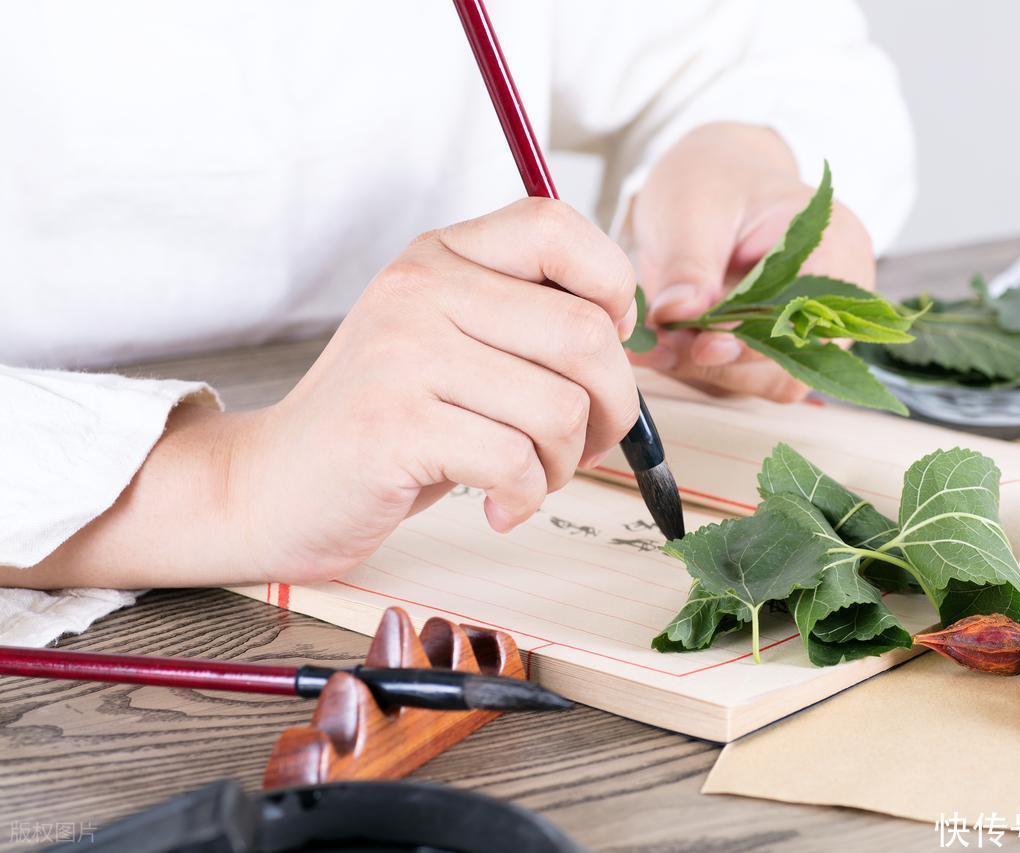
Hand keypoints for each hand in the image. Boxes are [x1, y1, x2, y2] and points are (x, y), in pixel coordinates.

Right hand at [24, 199, 639, 588]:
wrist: (275, 485)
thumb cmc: (391, 424)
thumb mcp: (453, 345)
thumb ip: (526, 320)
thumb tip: (627, 335)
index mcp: (442, 255)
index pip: (558, 225)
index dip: (610, 287)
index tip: (603, 346)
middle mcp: (421, 289)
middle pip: (584, 332)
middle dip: (613, 407)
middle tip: (586, 443)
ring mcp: (402, 353)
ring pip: (559, 407)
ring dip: (565, 464)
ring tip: (529, 479)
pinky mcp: (392, 425)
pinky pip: (514, 462)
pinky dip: (526, 498)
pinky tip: (500, 507)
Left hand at [626, 122, 876, 401]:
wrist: (711, 181)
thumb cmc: (711, 182)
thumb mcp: (692, 209)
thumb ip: (688, 266)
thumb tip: (677, 316)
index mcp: (835, 243)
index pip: (809, 315)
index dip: (755, 338)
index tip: (700, 344)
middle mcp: (839, 293)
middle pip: (795, 359)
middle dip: (724, 361)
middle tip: (661, 347)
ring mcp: (814, 326)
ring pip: (772, 380)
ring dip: (712, 372)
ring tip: (658, 346)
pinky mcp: (782, 346)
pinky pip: (751, 378)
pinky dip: (707, 372)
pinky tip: (669, 350)